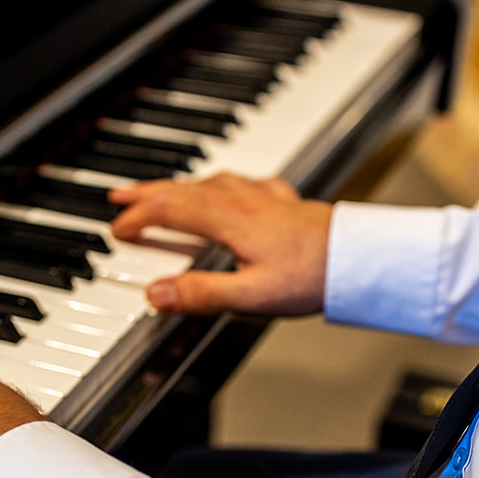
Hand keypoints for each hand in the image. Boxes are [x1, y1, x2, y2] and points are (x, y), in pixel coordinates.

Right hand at [108, 172, 332, 315]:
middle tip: (119, 196)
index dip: (139, 219)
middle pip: (182, 189)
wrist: (360, 256)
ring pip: (208, 182)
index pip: (169, 211)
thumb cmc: (312, 275)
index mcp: (227, 218)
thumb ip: (201, 293)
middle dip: (147, 193)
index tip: (118, 230)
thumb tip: (157, 295)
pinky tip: (227, 188)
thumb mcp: (251, 296)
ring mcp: (262, 196)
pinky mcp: (282, 200)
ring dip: (177, 186)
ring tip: (160, 191)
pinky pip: (238, 183)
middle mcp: (240, 199)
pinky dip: (217, 184)